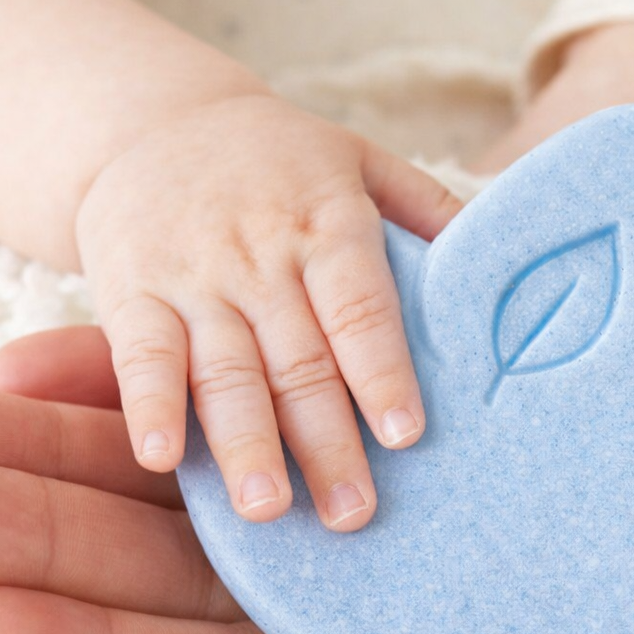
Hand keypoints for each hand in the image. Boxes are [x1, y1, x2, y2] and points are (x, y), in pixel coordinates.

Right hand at [76, 93, 459, 529]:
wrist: (149, 120)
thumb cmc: (277, 159)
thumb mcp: (358, 158)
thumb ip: (426, 207)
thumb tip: (501, 260)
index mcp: (328, 220)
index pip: (360, 306)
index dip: (382, 371)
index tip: (406, 436)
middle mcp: (262, 253)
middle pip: (298, 358)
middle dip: (325, 440)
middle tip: (352, 513)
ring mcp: (195, 276)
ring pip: (224, 369)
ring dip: (245, 442)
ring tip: (268, 509)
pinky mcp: (131, 292)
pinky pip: (140, 354)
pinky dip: (149, 405)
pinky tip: (160, 460)